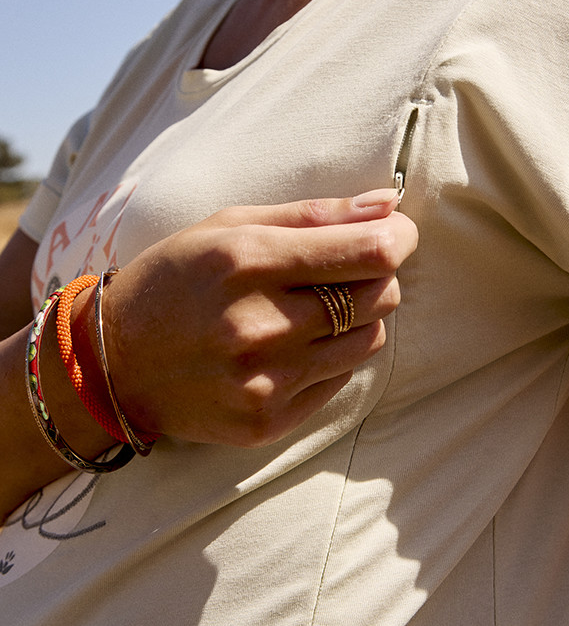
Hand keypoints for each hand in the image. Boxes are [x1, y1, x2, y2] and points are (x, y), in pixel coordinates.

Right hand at [94, 188, 416, 446]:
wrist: (112, 364)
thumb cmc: (177, 279)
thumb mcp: (231, 225)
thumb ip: (316, 214)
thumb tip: (390, 204)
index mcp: (248, 262)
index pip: (371, 252)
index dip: (398, 238)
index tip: (395, 233)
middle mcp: (259, 326)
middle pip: (380, 296)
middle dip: (379, 276)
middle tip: (345, 269)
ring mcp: (263, 381)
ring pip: (371, 339)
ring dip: (359, 318)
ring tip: (315, 309)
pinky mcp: (267, 421)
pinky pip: (342, 378)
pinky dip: (333, 356)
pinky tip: (294, 345)